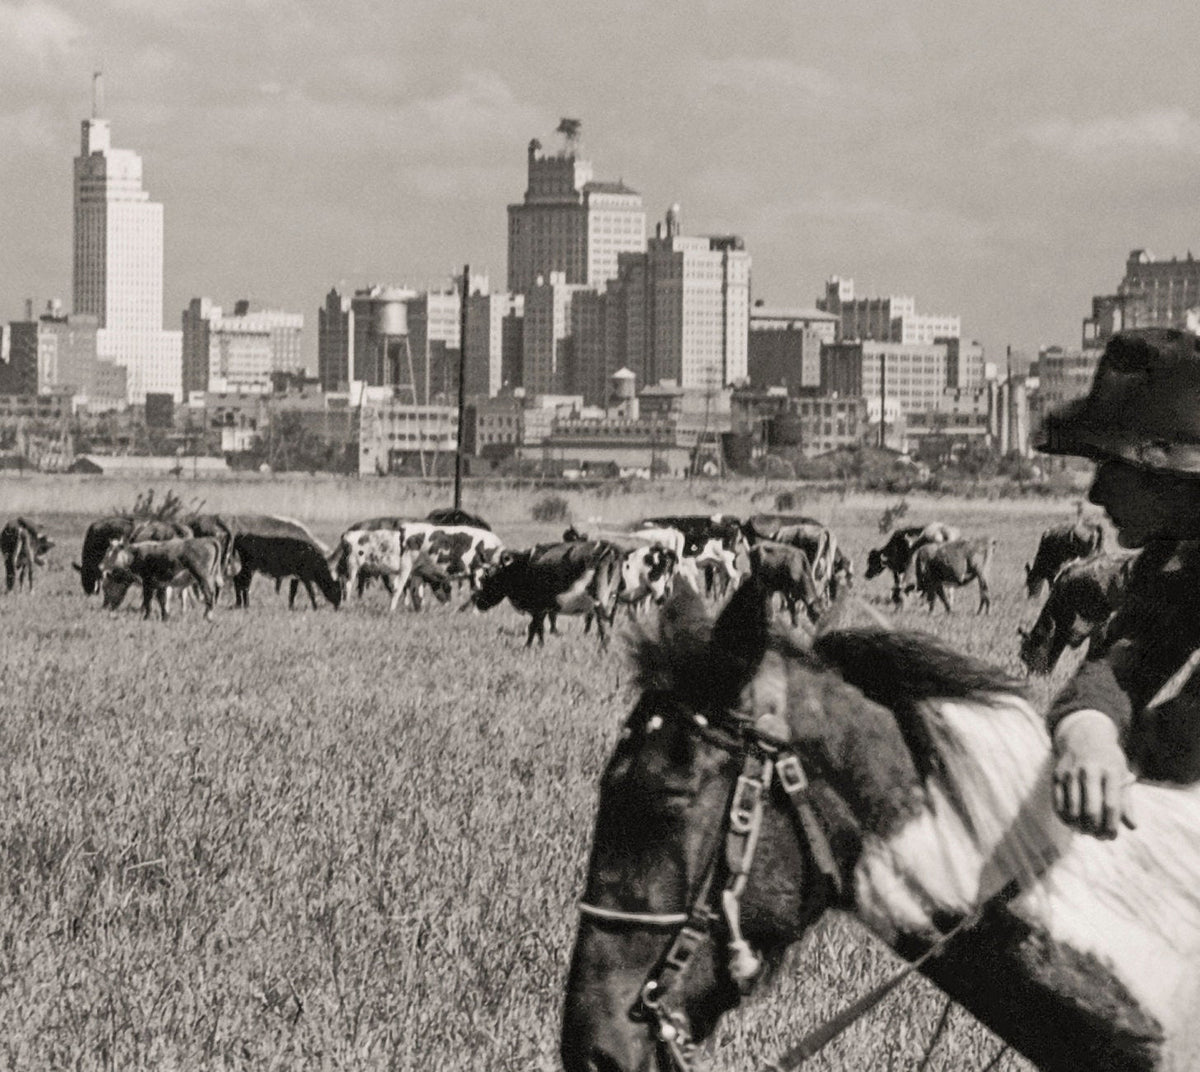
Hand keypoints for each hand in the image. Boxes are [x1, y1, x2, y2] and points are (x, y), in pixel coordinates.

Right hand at [1052, 710, 1136, 838]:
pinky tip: (1071, 823)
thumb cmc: (1109, 761)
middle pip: (1091, 809)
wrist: (1085, 736)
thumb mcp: (1122, 775)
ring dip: (1079, 826)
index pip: (1111, 805)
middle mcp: (1089, 771)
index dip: (1111, 825)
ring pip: (1073, 809)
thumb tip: (1132, 827)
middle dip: (1095, 829)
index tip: (1112, 837)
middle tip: (1098, 837)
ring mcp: (1070, 773)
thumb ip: (1126, 801)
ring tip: (1086, 832)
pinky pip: (1058, 803)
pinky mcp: (1057, 776)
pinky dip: (1064, 818)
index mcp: (1110, 771)